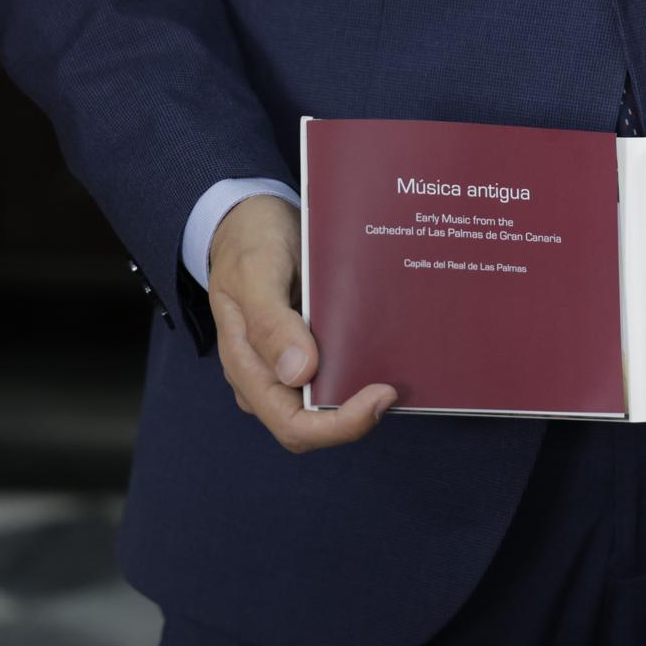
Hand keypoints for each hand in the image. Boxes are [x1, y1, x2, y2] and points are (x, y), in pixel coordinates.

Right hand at [207, 194, 395, 451]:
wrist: (248, 219)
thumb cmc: (247, 242)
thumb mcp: (255, 271)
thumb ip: (270, 322)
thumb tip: (299, 373)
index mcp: (248, 368)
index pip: (294, 426)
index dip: (339, 424)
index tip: (380, 394)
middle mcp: (269, 377)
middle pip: (318, 423)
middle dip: (359, 411)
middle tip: (396, 382)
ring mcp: (289, 365)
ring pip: (332, 400)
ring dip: (365, 390)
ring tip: (398, 362)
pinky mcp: (310, 348)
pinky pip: (339, 370)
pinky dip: (363, 365)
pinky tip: (388, 345)